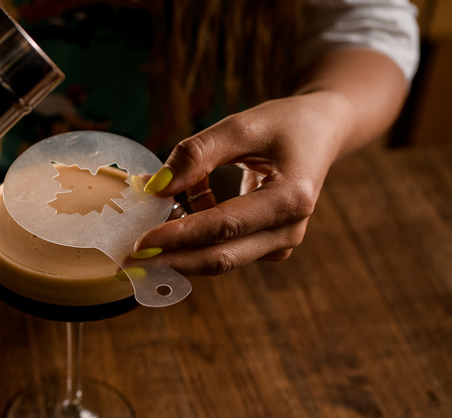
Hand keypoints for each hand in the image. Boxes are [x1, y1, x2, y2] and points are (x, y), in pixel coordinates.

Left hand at [135, 92, 348, 275]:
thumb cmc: (283, 124)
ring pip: (221, 258)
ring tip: (149, 223)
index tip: (140, 242)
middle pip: (222, 257)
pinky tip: (184, 207)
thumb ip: (197, 154)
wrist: (322, 131)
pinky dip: (198, 236)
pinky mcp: (270, 246)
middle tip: (129, 260)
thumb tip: (155, 188)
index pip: (223, 227)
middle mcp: (290, 229)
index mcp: (292, 198)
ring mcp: (282, 243)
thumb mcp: (240, 125)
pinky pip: (226, 250)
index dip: (179, 236)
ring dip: (182, 246)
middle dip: (173, 259)